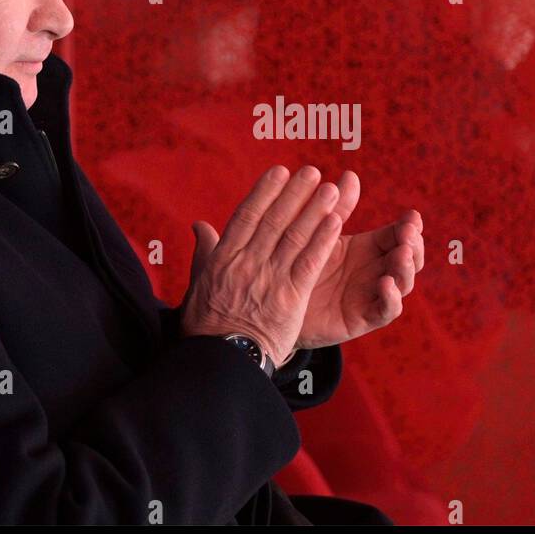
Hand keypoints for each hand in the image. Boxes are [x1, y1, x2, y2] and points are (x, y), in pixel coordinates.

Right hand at [180, 165, 342, 367]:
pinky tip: (336, 221)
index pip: (246, 216)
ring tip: (330, 189)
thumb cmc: (207, 327)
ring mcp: (269, 279)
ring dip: (314, 210)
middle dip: (294, 194)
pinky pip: (309, 262)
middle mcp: (247, 263)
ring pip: (295, 236)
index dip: (264, 192)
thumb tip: (200, 225)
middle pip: (274, 220)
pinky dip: (323, 239)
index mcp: (224, 258)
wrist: (222, 361)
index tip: (279, 172)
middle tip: (311, 173)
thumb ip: (204, 253)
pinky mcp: (290, 298)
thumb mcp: (198, 286)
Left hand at [296, 171, 423, 349]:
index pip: (399, 235)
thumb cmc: (299, 263)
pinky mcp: (364, 318)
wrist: (278, 303)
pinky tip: (386, 283)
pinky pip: (386, 310)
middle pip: (409, 257)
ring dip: (406, 267)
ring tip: (401, 253)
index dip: (410, 226)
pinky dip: (391, 298)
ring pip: (403, 282)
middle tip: (408, 233)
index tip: (412, 216)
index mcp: (370, 248)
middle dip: (413, 244)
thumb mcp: (320, 233)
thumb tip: (350, 174)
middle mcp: (377, 270)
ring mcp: (373, 294)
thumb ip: (337, 208)